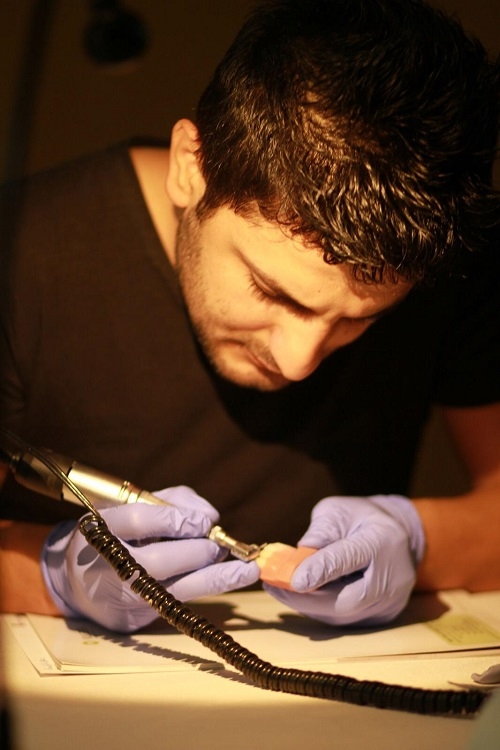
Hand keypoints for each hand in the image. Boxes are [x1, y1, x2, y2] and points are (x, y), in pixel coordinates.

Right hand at [41, 485, 259, 631]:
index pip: (137, 520)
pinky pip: (181, 603)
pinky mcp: (136, 617)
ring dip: (216, 576)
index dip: (176, 519)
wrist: (81, 582)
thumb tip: (209, 515)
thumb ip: (172, 502)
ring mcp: (121, 595)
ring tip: (245, 567)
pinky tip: (237, 577)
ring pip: (173, 589)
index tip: (206, 519)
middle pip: (158, 561)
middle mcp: (108, 565)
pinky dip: (212, 587)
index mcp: (100, 528)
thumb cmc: (118, 535)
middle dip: (197, 551)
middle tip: (218, 543)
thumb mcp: (134, 507)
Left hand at [263, 495, 424, 625]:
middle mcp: (391, 577)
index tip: (293, 579)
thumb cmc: (362, 519)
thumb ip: (320, 532)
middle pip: (346, 599)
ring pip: (343, 615)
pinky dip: (320, 610)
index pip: (349, 559)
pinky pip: (346, 620)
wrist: (400, 536)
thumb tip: (296, 558)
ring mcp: (389, 602)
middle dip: (306, 598)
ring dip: (308, 606)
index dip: (320, 570)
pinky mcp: (382, 616)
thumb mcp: (339, 511)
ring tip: (280, 591)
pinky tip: (301, 598)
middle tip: (274, 587)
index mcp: (382, 540)